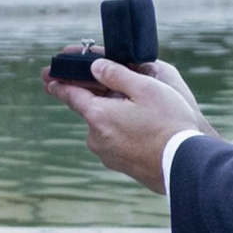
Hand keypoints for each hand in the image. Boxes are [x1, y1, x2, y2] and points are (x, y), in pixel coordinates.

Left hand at [44, 52, 210, 192]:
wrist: (185, 164)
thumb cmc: (169, 123)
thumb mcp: (146, 88)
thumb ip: (116, 74)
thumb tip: (95, 67)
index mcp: (98, 115)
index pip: (70, 95)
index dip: (59, 83)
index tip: (47, 77)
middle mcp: (96, 137)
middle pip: (90, 110)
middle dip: (95, 96)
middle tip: (105, 86)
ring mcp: (107, 154)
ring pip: (105, 126)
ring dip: (113, 115)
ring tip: (141, 111)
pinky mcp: (121, 165)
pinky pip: (116, 141)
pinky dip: (123, 131)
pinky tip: (145, 129)